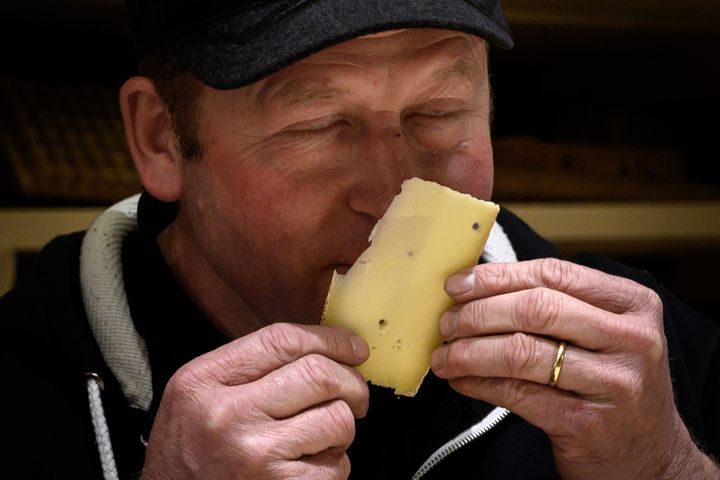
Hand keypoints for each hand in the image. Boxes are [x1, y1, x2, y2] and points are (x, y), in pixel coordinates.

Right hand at [140, 323, 369, 478]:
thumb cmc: (191, 453)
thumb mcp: (198, 395)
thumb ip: (248, 368)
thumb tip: (324, 350)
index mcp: (204, 380)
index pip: (283, 340)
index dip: (330, 339)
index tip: (354, 347)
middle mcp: (228, 414)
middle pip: (319, 375)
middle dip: (351, 382)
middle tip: (355, 395)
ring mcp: (256, 454)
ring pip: (337, 419)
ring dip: (342, 429)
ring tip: (322, 438)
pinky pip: (337, 467)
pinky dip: (334, 467)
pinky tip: (309, 468)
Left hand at [431, 258, 716, 478]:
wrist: (649, 458)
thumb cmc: (612, 384)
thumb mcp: (605, 334)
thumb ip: (558, 305)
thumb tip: (478, 286)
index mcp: (633, 304)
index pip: (553, 274)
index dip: (498, 277)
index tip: (457, 285)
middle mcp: (631, 339)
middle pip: (535, 309)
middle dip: (478, 314)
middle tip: (446, 324)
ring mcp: (613, 383)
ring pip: (521, 352)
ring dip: (470, 352)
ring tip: (444, 355)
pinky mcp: (587, 423)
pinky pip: (516, 393)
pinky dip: (478, 384)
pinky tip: (460, 380)